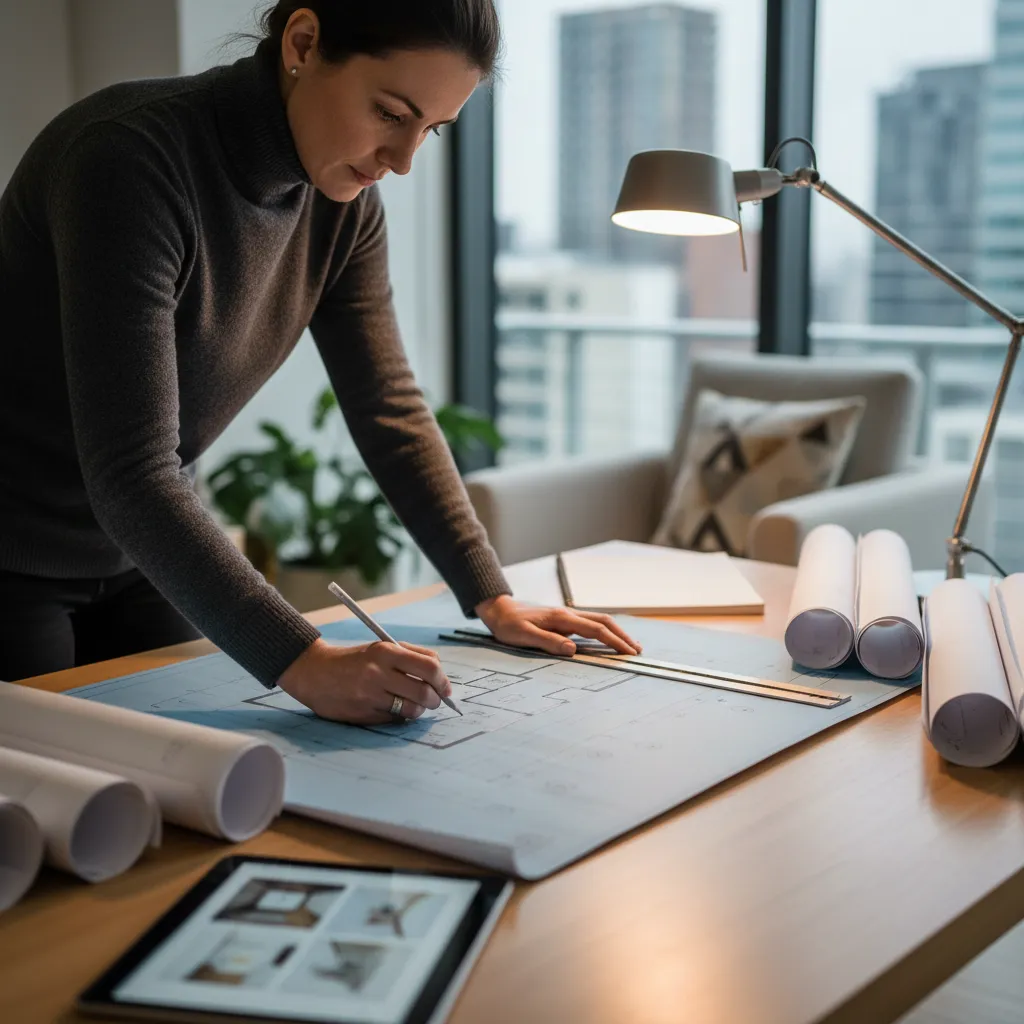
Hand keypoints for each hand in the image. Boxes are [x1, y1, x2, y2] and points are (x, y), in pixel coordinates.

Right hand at [277, 638, 451, 723]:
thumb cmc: (354, 660)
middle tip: (435, 700)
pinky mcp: (363, 713)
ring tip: (416, 706)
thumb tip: (440, 672)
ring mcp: (370, 695)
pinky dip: (400, 716)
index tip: (445, 688)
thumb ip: (411, 655)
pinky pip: (394, 719)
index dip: (443, 680)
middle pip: (424, 691)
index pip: (429, 666)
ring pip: (412, 709)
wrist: (315, 672)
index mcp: (386, 652)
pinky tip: (394, 709)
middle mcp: (378, 673)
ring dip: (420, 710)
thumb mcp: (381, 648)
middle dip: (435, 700)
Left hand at [474, 595, 641, 656]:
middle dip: (622, 635)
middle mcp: (568, 614)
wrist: (500, 611)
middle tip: (638, 650)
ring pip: (599, 621)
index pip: (596, 629)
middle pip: (604, 621)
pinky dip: (605, 631)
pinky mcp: (565, 620)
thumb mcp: (524, 636)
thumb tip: (573, 649)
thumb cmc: (509, 626)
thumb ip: (548, 642)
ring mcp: (567, 616)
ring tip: (630, 645)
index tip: (628, 652)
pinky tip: (609, 639)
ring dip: (616, 632)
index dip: (614, 641)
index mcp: (562, 618)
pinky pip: (591, 624)